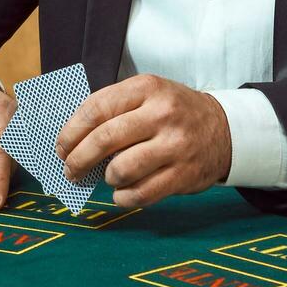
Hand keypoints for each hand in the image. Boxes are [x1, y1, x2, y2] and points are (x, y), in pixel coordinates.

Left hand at [54, 73, 231, 207]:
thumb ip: (113, 109)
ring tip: (105, 177)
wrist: (225, 130)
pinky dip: (123, 197)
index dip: (71, 131)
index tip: (61, 146)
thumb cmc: (173, 112)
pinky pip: (142, 194)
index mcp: (147, 88)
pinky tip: (120, 193)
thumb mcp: (147, 95)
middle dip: (78, 158)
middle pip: (105, 139)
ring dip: (105, 178)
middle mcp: (162, 114)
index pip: (96, 108)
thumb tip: (72, 139)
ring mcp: (175, 145)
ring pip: (122, 169)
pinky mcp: (184, 175)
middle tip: (70, 169)